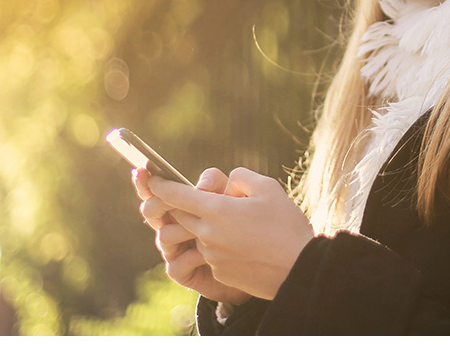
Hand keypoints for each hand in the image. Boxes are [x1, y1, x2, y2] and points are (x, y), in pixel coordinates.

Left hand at [149, 167, 315, 300]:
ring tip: (235, 224)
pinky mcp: (219, 272)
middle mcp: (207, 234)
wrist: (299, 270)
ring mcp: (211, 256)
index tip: (151, 179)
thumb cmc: (287, 226)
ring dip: (206, 226)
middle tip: (195, 198)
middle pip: (179, 216)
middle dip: (182, 206)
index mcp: (216, 210)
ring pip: (197, 235)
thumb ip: (240, 177)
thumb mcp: (269, 189)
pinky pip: (211, 254)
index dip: (160, 185)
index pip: (175, 195)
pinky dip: (220, 246)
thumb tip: (226, 183)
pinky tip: (246, 245)